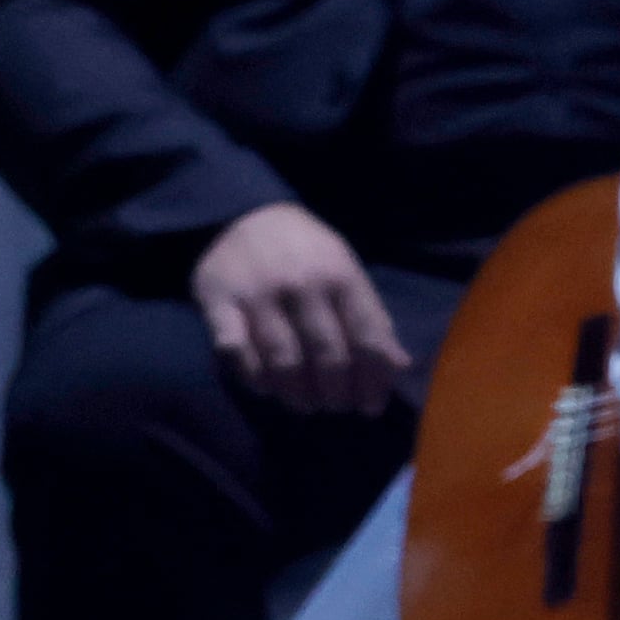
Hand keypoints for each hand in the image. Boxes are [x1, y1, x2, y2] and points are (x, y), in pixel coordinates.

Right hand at [194, 203, 410, 414]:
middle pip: (328, 356)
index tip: (370, 407)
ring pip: (283, 360)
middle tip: (335, 407)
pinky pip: (236, 350)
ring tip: (304, 404)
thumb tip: (401, 365)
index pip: (367, 339)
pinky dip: (253, 376)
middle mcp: (303, 284)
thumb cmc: (307, 252)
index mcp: (342, 276)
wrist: (245, 212)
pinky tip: (265, 386)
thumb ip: (371, 319)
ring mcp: (259, 293)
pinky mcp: (219, 300)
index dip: (373, 380)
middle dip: (336, 393)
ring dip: (297, 393)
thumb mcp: (346, 273)